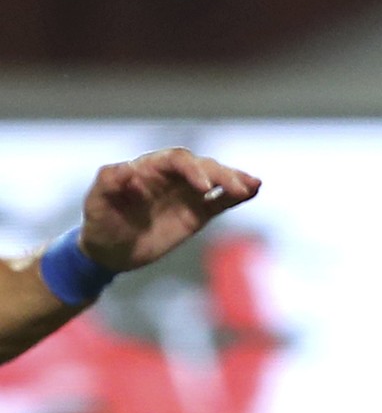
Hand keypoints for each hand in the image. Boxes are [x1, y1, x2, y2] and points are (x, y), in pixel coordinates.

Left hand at [77, 147, 261, 270]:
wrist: (109, 252)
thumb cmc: (100, 223)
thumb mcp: (97, 204)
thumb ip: (108, 183)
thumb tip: (126, 169)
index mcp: (149, 168)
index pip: (176, 160)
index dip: (192, 169)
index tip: (204, 187)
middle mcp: (172, 177)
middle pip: (203, 166)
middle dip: (221, 175)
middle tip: (237, 188)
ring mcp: (186, 194)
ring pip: (216, 180)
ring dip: (234, 180)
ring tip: (253, 185)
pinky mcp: (197, 212)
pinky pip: (221, 201)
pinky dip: (236, 195)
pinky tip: (254, 190)